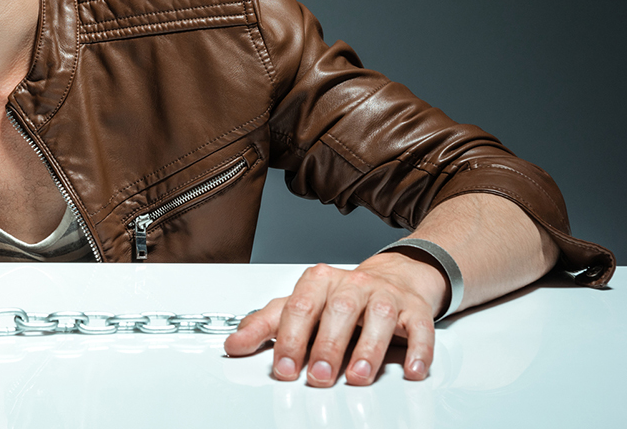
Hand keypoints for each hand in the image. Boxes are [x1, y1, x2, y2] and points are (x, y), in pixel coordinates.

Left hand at [223, 255, 445, 385]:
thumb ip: (265, 325)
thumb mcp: (299, 306)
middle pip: (338, 311)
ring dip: (368, 348)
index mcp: (319, 281)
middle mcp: (353, 284)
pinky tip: (413, 370)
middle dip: (327, 346)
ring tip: (357, 376)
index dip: (290, 338)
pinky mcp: (415, 310)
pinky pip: (420, 327)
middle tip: (317, 376)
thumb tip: (233, 346)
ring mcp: (386, 295)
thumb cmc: (340, 298)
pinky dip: (419, 349)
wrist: (394, 278)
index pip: (300, 307)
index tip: (283, 368)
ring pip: (379, 316)